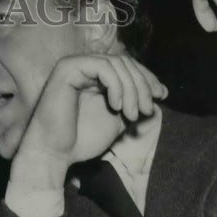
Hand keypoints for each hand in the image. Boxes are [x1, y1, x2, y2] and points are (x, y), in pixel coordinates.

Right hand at [12, 54, 166, 189]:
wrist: (55, 154)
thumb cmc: (81, 140)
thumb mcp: (118, 119)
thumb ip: (135, 103)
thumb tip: (160, 92)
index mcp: (94, 76)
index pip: (128, 66)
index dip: (148, 79)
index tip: (161, 96)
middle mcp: (84, 66)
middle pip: (125, 62)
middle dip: (142, 86)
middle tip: (146, 110)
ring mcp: (75, 65)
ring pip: (117, 63)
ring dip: (131, 89)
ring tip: (132, 114)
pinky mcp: (68, 68)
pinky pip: (103, 67)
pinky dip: (116, 85)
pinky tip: (116, 106)